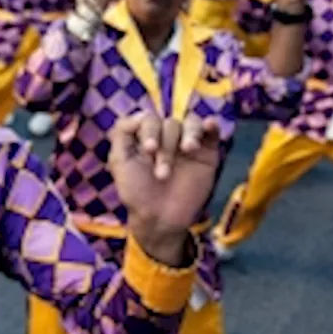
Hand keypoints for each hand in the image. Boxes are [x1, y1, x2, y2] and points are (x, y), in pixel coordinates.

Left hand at [110, 112, 222, 266]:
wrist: (160, 219)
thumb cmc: (136, 193)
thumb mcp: (120, 162)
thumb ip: (122, 134)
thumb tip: (140, 114)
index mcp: (146, 137)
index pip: (150, 119)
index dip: (149, 130)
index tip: (149, 150)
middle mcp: (167, 137)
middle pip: (170, 123)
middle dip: (166, 146)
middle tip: (162, 173)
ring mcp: (188, 144)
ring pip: (191, 123)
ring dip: (189, 134)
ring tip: (189, 149)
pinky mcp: (207, 154)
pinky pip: (212, 133)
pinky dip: (211, 125)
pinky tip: (210, 125)